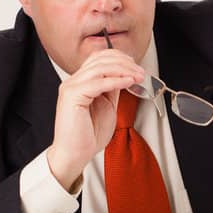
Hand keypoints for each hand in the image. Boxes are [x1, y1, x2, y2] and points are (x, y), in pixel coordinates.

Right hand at [46, 48, 147, 190]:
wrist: (75, 154)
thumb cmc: (88, 135)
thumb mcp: (107, 105)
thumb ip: (113, 89)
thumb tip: (126, 75)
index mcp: (80, 82)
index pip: (99, 58)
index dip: (120, 58)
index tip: (137, 67)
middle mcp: (73, 81)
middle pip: (101, 59)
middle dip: (125, 63)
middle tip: (141, 73)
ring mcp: (71, 87)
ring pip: (100, 67)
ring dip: (123, 70)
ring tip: (137, 77)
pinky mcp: (72, 96)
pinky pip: (98, 82)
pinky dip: (116, 80)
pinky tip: (128, 82)